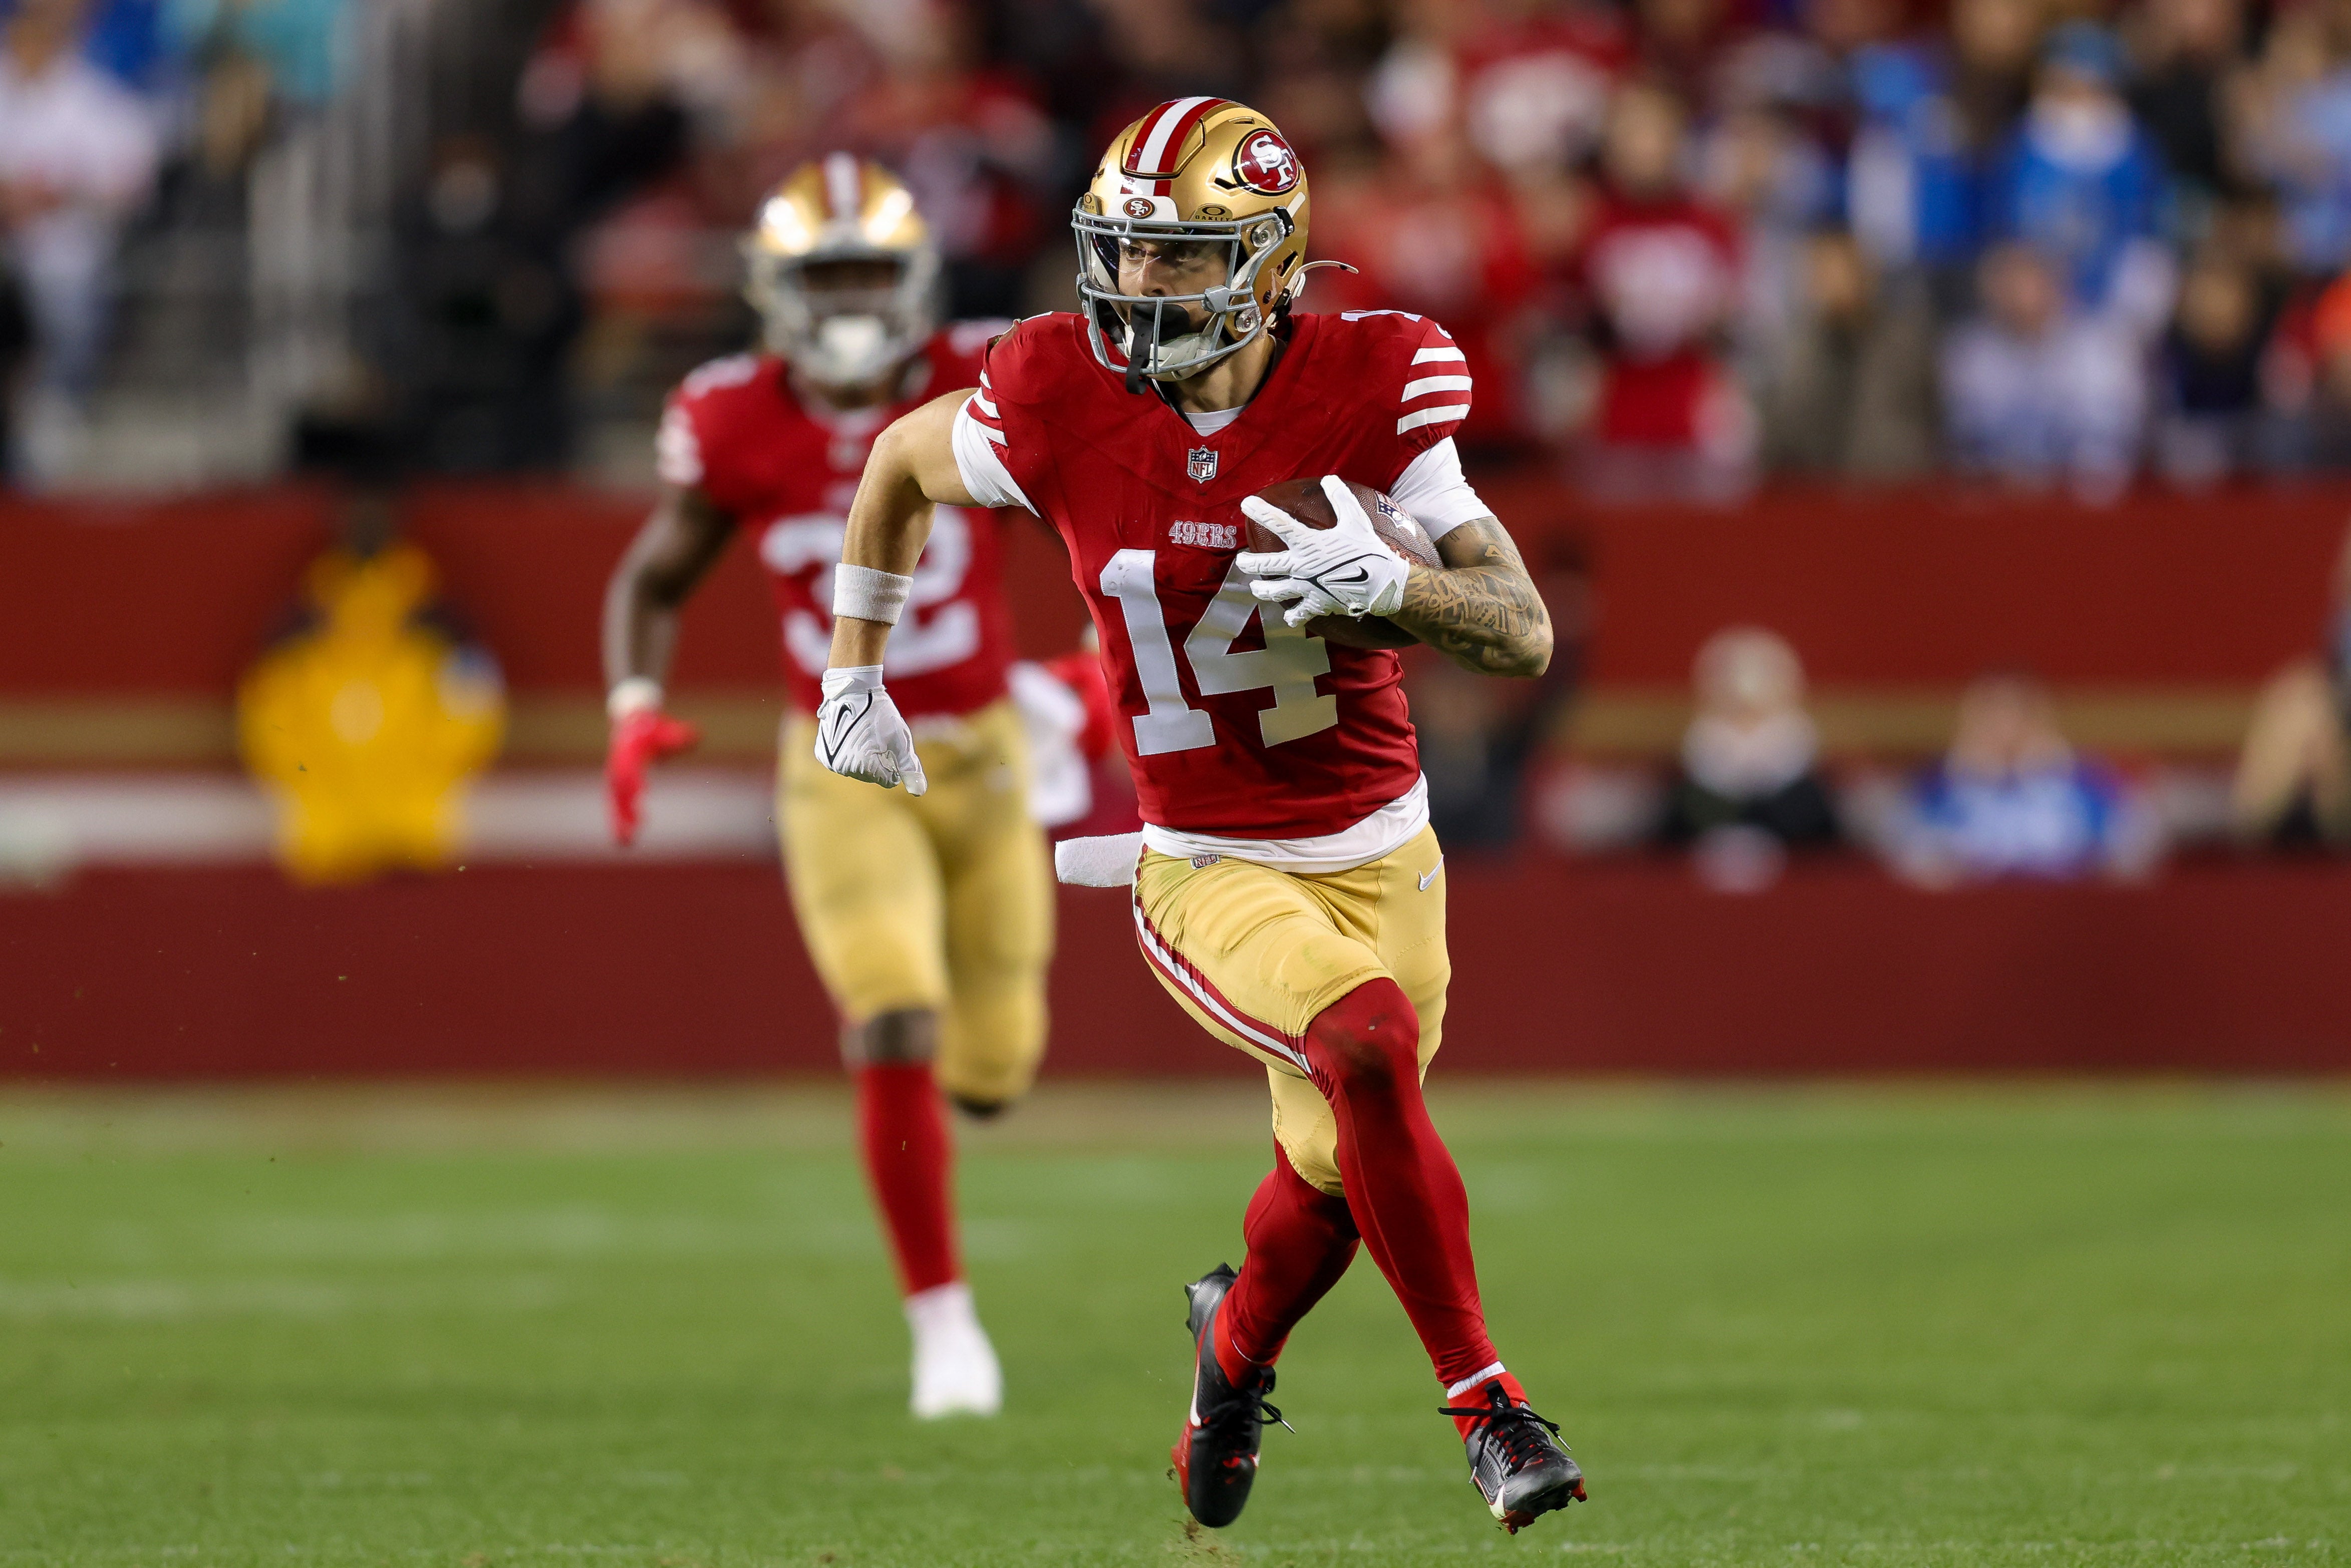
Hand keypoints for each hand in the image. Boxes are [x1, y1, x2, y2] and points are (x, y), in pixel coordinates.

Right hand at [606, 708, 700, 846]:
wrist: (631, 723)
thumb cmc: (651, 727)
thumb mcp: (666, 728)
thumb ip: (679, 735)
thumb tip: (697, 735)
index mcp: (629, 753)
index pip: (630, 770)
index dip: (634, 782)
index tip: (640, 795)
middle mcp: (618, 767)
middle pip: (620, 791)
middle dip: (626, 810)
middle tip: (634, 829)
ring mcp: (615, 778)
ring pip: (615, 803)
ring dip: (618, 823)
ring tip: (625, 843)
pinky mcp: (615, 787)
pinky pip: (615, 807)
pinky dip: (617, 823)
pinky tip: (622, 841)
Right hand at [814, 665, 927, 793]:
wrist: (852, 691)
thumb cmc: (880, 715)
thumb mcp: (901, 741)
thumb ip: (910, 769)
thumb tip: (919, 792)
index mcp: (866, 767)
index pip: (889, 780)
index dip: (894, 762)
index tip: (890, 744)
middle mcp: (845, 768)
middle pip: (871, 776)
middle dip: (877, 761)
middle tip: (876, 737)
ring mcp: (831, 762)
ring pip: (856, 769)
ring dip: (862, 757)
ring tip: (863, 734)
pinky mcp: (822, 755)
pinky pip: (841, 761)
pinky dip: (847, 752)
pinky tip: (849, 735)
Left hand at [1237, 475, 1410, 627]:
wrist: (1381, 583)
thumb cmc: (1367, 549)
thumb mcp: (1355, 519)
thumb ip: (1341, 498)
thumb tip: (1330, 478)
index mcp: (1308, 543)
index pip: (1278, 523)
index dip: (1261, 511)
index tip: (1245, 504)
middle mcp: (1301, 566)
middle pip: (1266, 564)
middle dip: (1249, 563)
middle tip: (1240, 561)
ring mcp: (1306, 587)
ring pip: (1275, 591)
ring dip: (1262, 590)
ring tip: (1255, 588)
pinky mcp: (1316, 604)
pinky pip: (1299, 613)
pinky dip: (1293, 617)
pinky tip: (1288, 618)